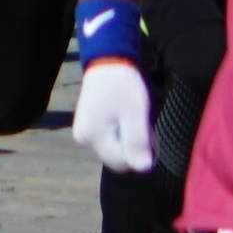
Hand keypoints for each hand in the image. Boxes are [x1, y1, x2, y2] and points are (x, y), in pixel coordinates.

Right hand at [69, 56, 161, 172]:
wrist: (107, 63)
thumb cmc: (123, 87)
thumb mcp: (135, 114)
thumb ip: (138, 142)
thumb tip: (143, 169)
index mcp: (93, 137)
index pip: (123, 164)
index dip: (140, 154)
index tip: (148, 133)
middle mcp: (83, 140)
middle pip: (117, 159)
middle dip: (134, 148)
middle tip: (142, 125)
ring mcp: (83, 134)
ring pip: (114, 151)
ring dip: (128, 141)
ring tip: (133, 119)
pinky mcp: (87, 128)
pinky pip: (109, 142)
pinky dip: (121, 135)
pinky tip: (124, 118)